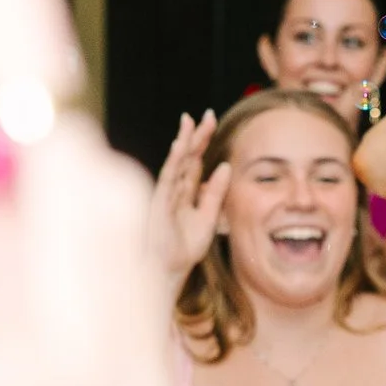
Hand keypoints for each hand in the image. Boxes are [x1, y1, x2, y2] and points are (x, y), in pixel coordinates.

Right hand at [147, 110, 227, 279]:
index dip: (203, 141)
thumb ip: (215, 192)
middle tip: (207, 115)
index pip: (195, 160)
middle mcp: (174, 189)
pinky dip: (173, 162)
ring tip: (190, 122)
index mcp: (186, 191)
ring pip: (175, 163)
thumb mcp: (208, 216)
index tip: (212, 120)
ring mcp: (165, 194)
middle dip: (196, 136)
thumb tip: (226, 166)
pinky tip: (179, 147)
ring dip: (183, 142)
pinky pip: (167, 178)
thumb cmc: (184, 248)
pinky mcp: (159, 203)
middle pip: (186, 156)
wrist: (168, 270)